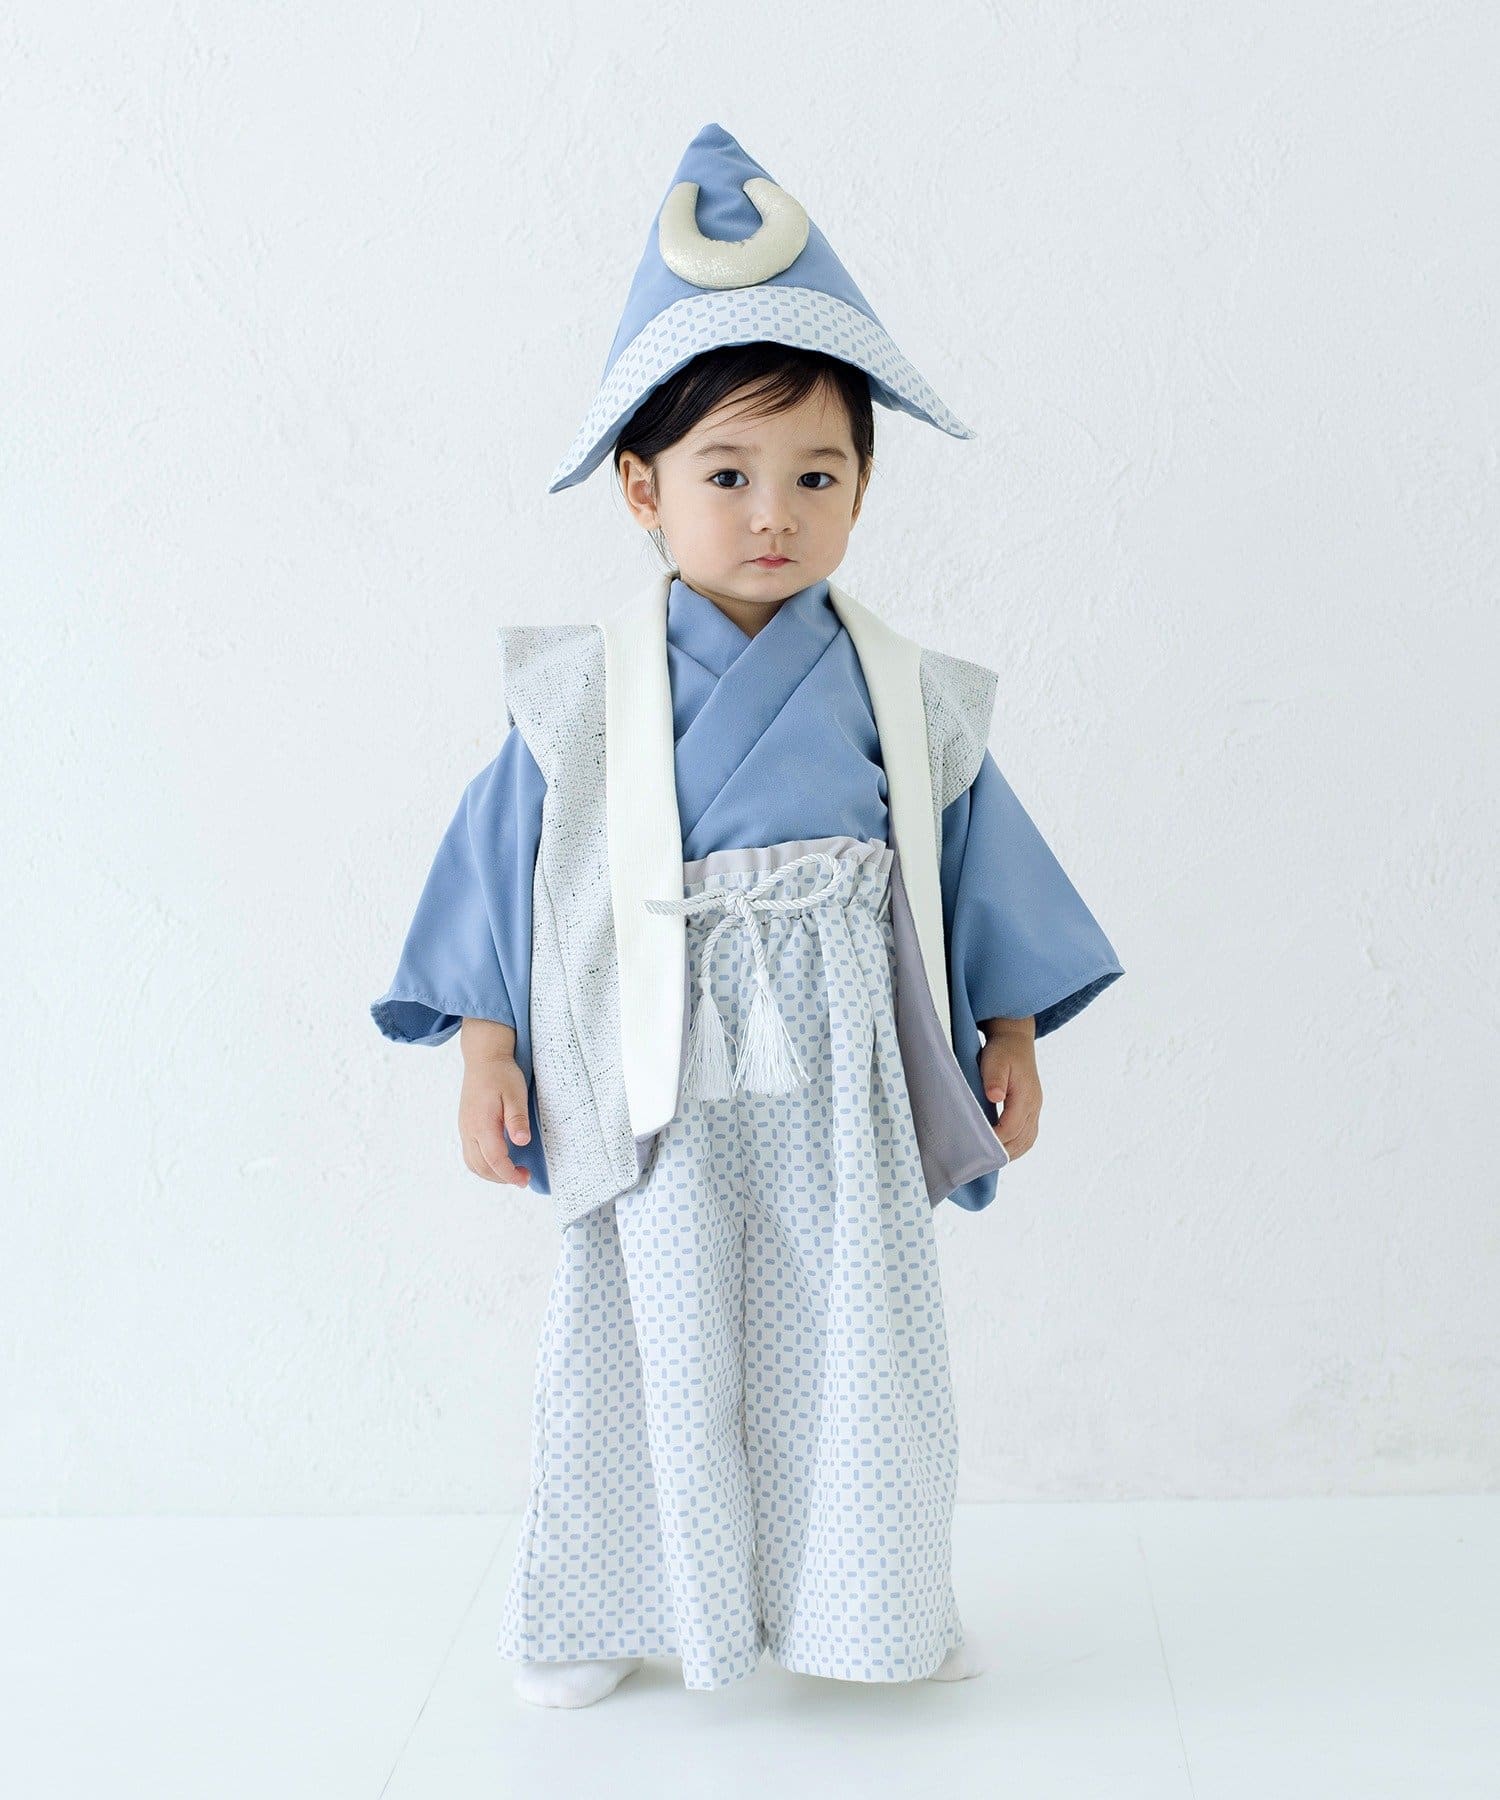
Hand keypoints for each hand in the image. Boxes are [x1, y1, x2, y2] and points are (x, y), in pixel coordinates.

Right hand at [458, 1018, 532, 1186]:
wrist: (483, 1058)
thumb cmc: (501, 1074)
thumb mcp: (516, 1093)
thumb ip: (517, 1119)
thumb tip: (522, 1142)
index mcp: (482, 1123)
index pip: (494, 1160)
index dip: (509, 1174)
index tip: (524, 1179)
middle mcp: (469, 1129)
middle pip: (481, 1167)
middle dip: (502, 1178)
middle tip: (523, 1177)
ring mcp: (464, 1128)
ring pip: (472, 1163)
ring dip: (491, 1174)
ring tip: (511, 1172)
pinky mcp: (465, 1126)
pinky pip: (470, 1154)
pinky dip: (483, 1164)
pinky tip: (498, 1160)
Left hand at [978, 1016, 1040, 1159]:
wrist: (1016, 1040)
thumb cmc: (1002, 1050)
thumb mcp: (994, 1059)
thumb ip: (994, 1079)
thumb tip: (995, 1097)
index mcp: (1025, 1095)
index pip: (1011, 1127)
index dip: (995, 1139)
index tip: (978, 1147)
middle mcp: (1034, 1105)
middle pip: (1021, 1139)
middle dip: (1003, 1152)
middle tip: (980, 1162)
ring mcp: (1035, 1108)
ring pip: (1027, 1140)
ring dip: (1011, 1152)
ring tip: (991, 1161)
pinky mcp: (1032, 1109)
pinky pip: (1029, 1135)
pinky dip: (1017, 1146)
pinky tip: (1003, 1150)